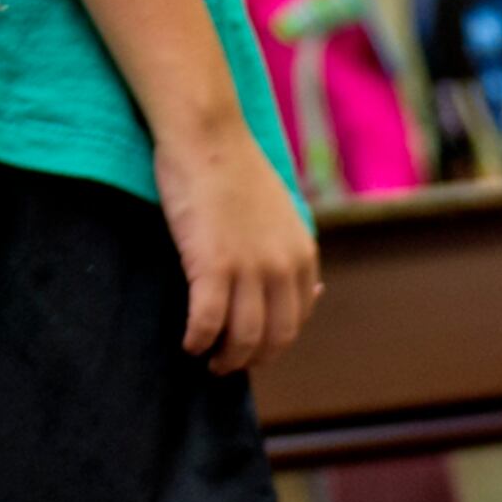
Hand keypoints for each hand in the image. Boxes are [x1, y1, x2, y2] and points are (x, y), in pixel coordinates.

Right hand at [156, 105, 319, 375]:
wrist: (207, 136)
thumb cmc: (234, 171)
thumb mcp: (281, 214)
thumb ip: (290, 253)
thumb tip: (313, 293)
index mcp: (302, 254)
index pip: (297, 320)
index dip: (274, 343)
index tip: (253, 348)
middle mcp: (283, 266)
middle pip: (275, 338)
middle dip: (252, 360)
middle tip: (228, 365)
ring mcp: (250, 268)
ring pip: (244, 338)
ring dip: (226, 359)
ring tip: (208, 360)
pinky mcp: (214, 265)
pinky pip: (208, 322)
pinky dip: (198, 340)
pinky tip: (188, 343)